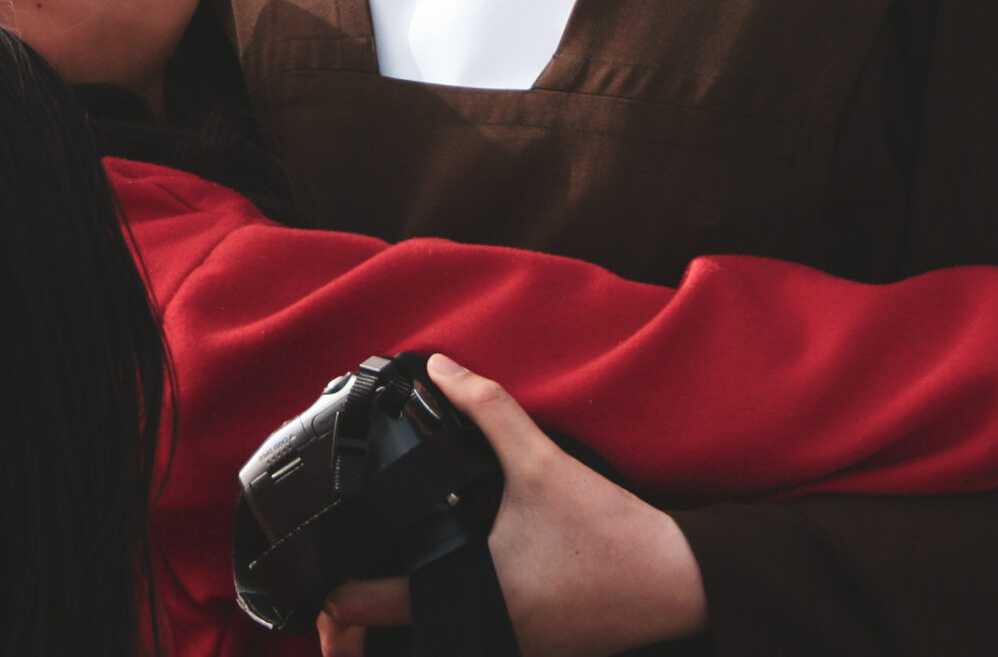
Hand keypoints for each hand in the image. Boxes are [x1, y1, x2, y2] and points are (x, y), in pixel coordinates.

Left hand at [318, 356, 706, 656]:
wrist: (675, 586)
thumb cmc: (609, 535)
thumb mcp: (542, 463)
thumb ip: (489, 410)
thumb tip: (442, 368)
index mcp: (461, 593)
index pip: (355, 611)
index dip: (326, 586)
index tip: (322, 556)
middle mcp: (473, 635)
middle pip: (375, 645)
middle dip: (350, 620)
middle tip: (345, 569)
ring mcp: (499, 651)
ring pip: (417, 649)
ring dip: (393, 625)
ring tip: (386, 577)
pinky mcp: (525, 653)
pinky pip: (462, 644)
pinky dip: (441, 624)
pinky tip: (449, 585)